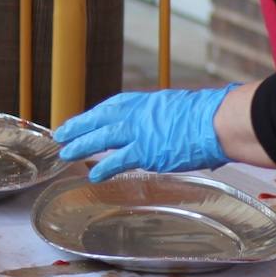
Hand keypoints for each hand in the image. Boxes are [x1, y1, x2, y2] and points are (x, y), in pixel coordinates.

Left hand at [53, 84, 238, 179]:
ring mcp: (138, 132)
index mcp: (141, 101)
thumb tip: (157, 127)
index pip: (109, 107)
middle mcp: (135, 114)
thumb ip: (157, 118)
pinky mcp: (145, 152)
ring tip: (65, 153)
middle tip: (60, 135)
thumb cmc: (203, 115)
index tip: (80, 121)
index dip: (91, 116)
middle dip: (77, 128)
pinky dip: (104, 168)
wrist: (215, 121)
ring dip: (81, 146)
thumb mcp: (172, 108)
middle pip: (98, 120)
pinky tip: (92, 175)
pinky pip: (118, 160)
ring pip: (101, 138)